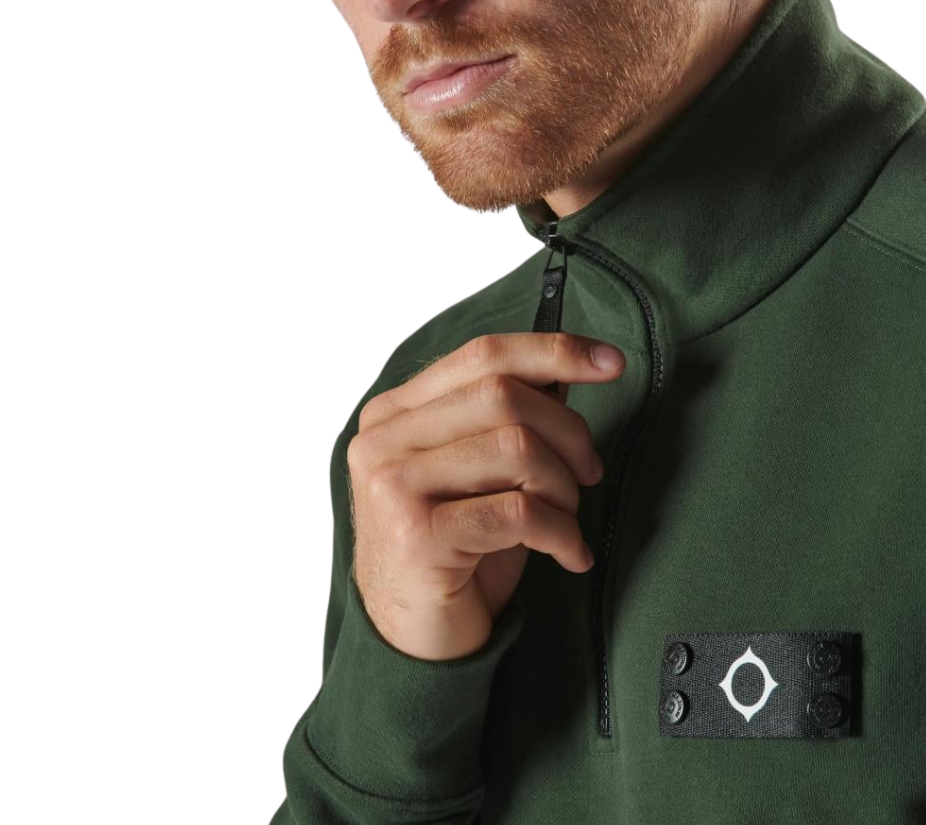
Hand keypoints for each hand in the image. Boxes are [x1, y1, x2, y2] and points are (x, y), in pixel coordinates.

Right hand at [347, 331, 625, 660]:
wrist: (412, 642)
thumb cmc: (454, 551)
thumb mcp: (478, 473)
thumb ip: (505, 419)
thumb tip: (566, 371)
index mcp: (395, 412)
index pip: (482, 355)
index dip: (553, 350)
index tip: (610, 361)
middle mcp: (384, 440)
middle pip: (504, 394)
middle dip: (568, 431)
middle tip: (590, 471)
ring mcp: (393, 485)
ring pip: (516, 447)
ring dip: (565, 487)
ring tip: (568, 519)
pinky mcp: (417, 535)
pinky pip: (520, 511)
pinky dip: (562, 532)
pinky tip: (570, 555)